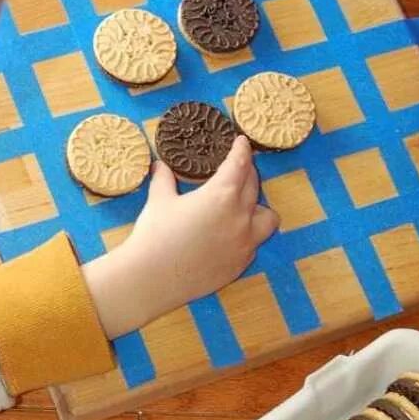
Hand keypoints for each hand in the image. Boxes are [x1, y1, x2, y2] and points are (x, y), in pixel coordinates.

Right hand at [83, 136, 278, 338]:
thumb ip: (164, 179)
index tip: (242, 142)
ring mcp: (244, 243)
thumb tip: (161, 165)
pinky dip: (247, 232)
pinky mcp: (240, 264)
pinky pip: (254, 242)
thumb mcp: (158, 200)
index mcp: (221, 195)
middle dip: (247, 173)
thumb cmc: (155, 234)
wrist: (151, 278)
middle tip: (237, 168)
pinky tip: (230, 233)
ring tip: (242, 204)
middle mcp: (240, 217)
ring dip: (257, 206)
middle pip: (254, 186)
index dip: (241, 150)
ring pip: (267, 217)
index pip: (239, 164)